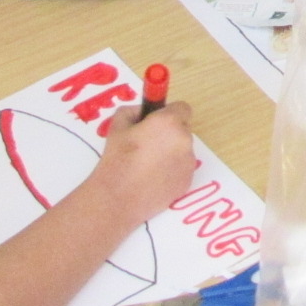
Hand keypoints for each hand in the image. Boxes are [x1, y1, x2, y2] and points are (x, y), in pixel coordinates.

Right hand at [92, 104, 197, 222]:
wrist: (118, 197)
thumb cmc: (117, 158)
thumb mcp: (117, 125)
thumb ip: (133, 111)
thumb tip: (141, 112)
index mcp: (169, 122)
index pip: (182, 108)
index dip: (169, 113)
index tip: (156, 122)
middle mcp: (184, 140)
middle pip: (183, 130)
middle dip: (169, 134)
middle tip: (147, 145)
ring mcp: (188, 162)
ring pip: (183, 150)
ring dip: (171, 152)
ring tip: (147, 165)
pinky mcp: (188, 181)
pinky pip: (182, 168)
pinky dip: (171, 170)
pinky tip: (152, 178)